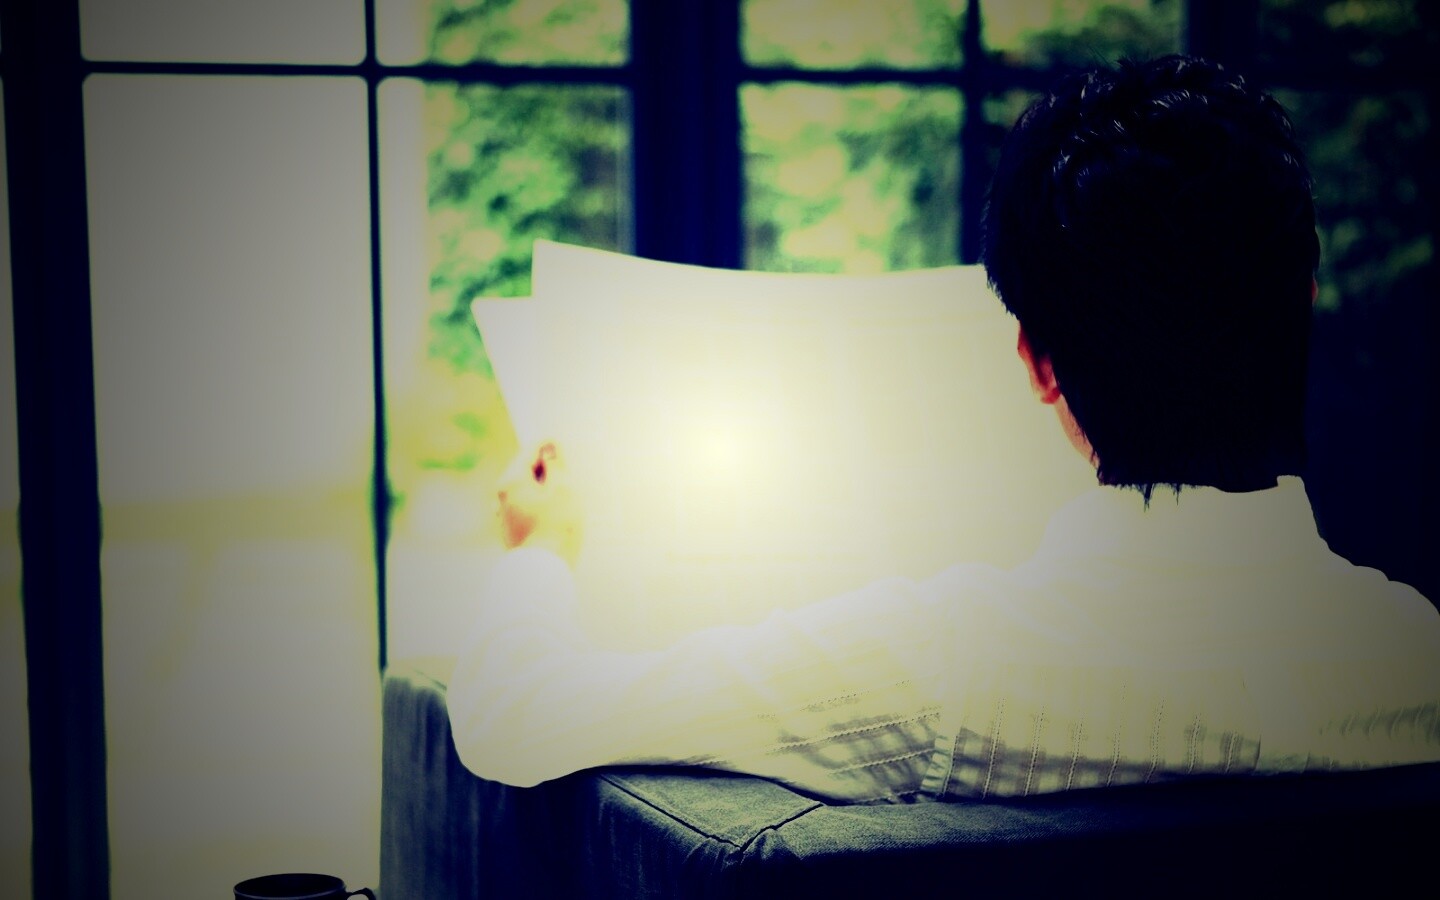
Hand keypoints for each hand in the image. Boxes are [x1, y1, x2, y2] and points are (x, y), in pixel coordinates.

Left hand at [496, 440, 582, 564]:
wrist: (543, 571)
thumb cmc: (557, 527)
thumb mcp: (563, 489)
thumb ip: (556, 465)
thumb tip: (550, 449)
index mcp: (511, 481)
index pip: (529, 451)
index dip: (548, 445)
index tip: (562, 443)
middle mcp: (502, 495)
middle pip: (525, 470)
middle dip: (546, 468)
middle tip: (568, 471)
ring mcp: (504, 514)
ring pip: (527, 490)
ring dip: (545, 488)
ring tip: (566, 494)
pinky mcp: (511, 530)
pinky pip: (527, 507)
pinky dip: (541, 504)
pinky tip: (556, 514)